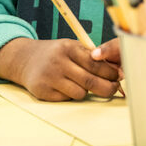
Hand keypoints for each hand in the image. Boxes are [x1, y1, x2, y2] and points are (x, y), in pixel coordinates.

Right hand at [0, 37, 121, 100]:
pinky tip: (66, 87)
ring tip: (83, 84)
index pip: (95, 63)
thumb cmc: (57, 54)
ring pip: (80, 93)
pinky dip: (71, 95)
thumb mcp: (72, 47)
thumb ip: (91, 56)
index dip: (110, 72)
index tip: (119, 76)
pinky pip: (66, 99)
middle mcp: (58, 62)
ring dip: (86, 92)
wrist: (26, 59)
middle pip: (90, 81)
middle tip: (114, 89)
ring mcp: (49, 77)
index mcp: (68, 48)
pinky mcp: (42, 91)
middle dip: (107, 87)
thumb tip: (117, 72)